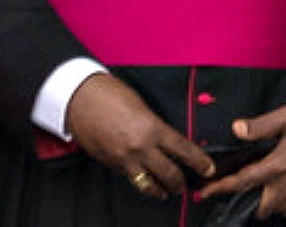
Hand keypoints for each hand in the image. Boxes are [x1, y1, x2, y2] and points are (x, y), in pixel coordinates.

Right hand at [65, 73, 214, 198]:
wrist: (78, 97)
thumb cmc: (107, 93)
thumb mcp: (141, 105)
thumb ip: (155, 125)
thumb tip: (166, 138)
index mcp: (152, 128)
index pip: (184, 151)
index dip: (200, 163)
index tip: (207, 168)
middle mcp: (140, 147)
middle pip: (170, 175)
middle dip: (181, 184)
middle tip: (186, 184)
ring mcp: (124, 159)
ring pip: (148, 185)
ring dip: (160, 190)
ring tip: (166, 191)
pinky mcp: (111, 164)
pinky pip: (130, 177)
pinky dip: (139, 179)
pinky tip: (142, 177)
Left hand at [197, 102, 285, 218]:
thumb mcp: (285, 116)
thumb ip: (259, 126)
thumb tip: (237, 129)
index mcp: (278, 164)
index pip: (243, 182)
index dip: (221, 188)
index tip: (207, 191)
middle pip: (260, 208)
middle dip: (247, 202)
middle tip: (238, 188)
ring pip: (276, 210)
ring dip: (265, 203)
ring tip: (259, 187)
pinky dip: (282, 205)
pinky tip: (279, 190)